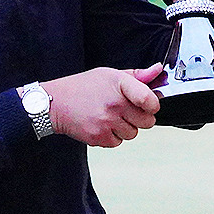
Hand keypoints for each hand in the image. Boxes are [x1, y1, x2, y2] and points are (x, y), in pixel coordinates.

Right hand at [42, 65, 162, 147]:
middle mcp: (114, 104)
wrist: (55, 103)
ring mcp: (107, 122)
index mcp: (119, 84)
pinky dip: (113, 136)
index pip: (149, 100)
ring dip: (126, 128)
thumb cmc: (83, 87)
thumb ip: (137, 76)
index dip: (153, 104)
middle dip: (140, 117)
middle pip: (147, 121)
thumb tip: (158, 70)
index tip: (148, 104)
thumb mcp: (109, 74)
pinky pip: (118, 142)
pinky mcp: (99, 137)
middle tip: (125, 110)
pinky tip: (101, 124)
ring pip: (133, 134)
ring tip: (110, 117)